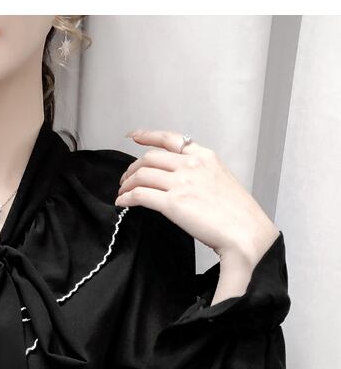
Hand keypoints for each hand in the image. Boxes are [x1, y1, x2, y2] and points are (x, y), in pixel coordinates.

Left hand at [115, 129, 279, 269]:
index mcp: (205, 157)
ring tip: (123, 193)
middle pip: (150, 158)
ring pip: (142, 174)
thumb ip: (200, 174)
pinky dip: (127, 198)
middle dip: (133, 168)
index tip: (134, 136)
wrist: (245, 232)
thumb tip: (181, 180)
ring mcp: (181, 182)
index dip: (148, 136)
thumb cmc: (237, 214)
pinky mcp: (173, 203)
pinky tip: (123, 203)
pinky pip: (140, 194)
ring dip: (127, 184)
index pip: (171, 139)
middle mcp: (192, 164)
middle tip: (126, 179)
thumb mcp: (221, 180)